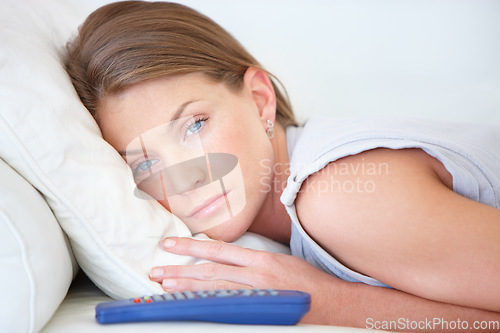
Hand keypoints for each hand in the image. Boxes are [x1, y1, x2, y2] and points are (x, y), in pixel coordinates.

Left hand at [149, 237, 334, 292]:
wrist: (334, 303)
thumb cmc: (309, 282)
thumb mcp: (282, 262)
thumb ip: (254, 262)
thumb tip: (228, 262)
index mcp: (261, 260)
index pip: (218, 250)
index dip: (191, 246)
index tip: (170, 245)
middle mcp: (256, 275)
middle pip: (210, 271)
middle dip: (180, 271)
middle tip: (156, 271)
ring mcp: (258, 296)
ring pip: (215, 290)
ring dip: (187, 289)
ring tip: (165, 287)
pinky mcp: (261, 311)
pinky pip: (228, 308)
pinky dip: (208, 306)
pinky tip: (192, 306)